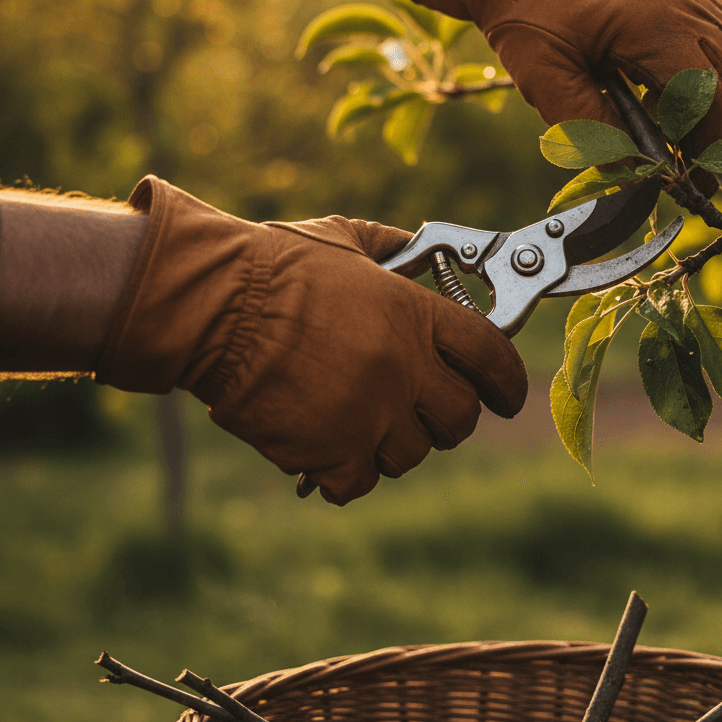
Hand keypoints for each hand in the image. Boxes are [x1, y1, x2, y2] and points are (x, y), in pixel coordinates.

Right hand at [95, 177, 527, 504]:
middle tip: (421, 410)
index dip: (508, 382)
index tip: (508, 398)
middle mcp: (404, 367)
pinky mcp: (330, 450)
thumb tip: (432, 252)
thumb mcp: (348, 240)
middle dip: (446, 418)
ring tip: (361, 421)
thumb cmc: (276, 266)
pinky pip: (360, 481)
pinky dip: (348, 472)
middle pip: (461, 418)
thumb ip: (399, 249)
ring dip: (392, 444)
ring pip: (412, 454)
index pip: (492, 356)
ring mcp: (369, 412)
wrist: (214, 307)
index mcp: (415, 314)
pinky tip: (328, 449)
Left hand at [407, 0, 721, 192]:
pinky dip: (710, 69)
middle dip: (721, 129)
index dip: (707, 142)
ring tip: (683, 133)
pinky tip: (675, 92)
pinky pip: (718, 29)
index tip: (697, 179)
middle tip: (697, 166)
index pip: (705, 93)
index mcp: (649, 20)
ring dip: (718, 100)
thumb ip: (590, 128)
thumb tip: (634, 169)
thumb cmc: (523, 16)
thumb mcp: (545, 80)